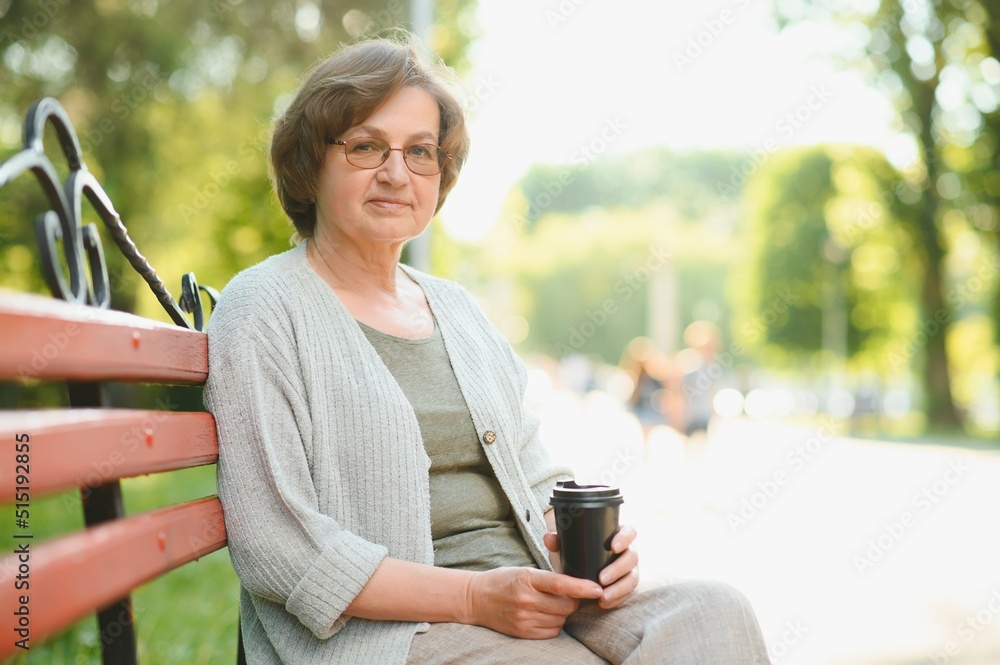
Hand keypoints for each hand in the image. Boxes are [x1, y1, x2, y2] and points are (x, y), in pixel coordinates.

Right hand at [463, 567, 603, 638]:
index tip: (597, 589)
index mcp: (527, 579)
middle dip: (573, 601)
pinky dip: (554, 624)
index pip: (560, 584)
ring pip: (561, 620)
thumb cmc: (503, 580)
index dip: (582, 587)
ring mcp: (524, 618)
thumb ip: (548, 578)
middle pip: (566, 605)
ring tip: (550, 605)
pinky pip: (552, 632)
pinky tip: (544, 615)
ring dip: (562, 614)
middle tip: (568, 595)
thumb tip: (577, 585)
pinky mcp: (522, 632)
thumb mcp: (524, 571)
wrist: (476, 598)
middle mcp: (526, 600)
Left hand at [543, 524, 639, 610]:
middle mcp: (627, 552)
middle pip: (632, 557)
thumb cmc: (577, 554)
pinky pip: (627, 593)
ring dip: (619, 589)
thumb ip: (558, 541)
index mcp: (616, 536)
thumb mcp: (567, 547)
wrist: (578, 572)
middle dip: (618, 569)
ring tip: (603, 597)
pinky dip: (616, 599)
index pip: (629, 532)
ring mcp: (629, 570)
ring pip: (632, 578)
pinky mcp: (627, 586)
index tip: (613, 547)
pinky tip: (604, 603)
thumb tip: (549, 538)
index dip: (625, 538)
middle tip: (601, 578)